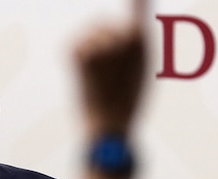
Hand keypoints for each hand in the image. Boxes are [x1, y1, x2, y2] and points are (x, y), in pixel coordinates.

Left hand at [74, 12, 145, 136]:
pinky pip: (75, 43)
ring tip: (99, 77)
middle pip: (106, 24)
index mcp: (142, 39)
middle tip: (109, 74)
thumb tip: (131, 20)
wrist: (107, 126)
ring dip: (91, 50)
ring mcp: (99, 43)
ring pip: (90, 34)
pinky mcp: (78, 51)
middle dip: (104, 42)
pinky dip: (77, 56)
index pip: (136, 4)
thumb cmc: (127, 100)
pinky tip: (85, 75)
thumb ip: (135, 37)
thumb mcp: (139, 64)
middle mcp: (122, 37)